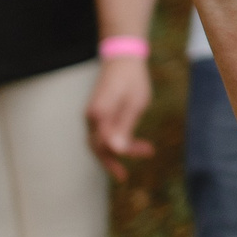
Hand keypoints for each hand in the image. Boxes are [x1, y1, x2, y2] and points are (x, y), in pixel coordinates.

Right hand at [86, 55, 154, 180]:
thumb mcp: (135, 103)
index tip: (137, 161)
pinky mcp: (98, 115)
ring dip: (118, 152)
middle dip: (112, 162)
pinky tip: (134, 142)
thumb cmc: (132, 80)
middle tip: (125, 177)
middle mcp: (91, 117)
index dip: (119, 156)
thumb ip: (125, 127)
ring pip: (100, 143)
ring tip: (146, 150)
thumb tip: (117, 150)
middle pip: (98, 147)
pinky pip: (103, 134)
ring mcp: (92, 116)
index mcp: (99, 114)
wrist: (122, 59)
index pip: (105, 143)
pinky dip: (117, 141)